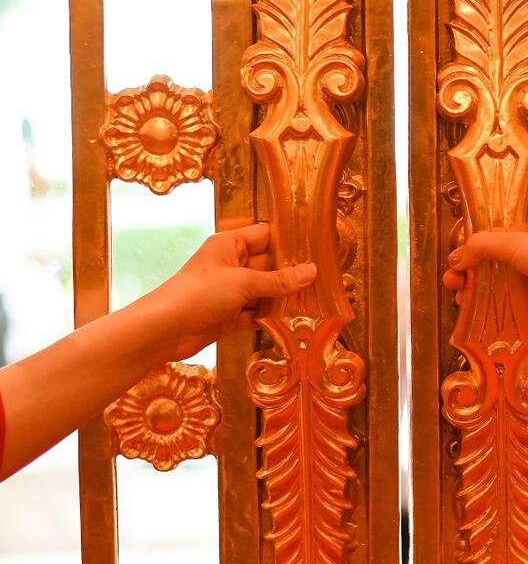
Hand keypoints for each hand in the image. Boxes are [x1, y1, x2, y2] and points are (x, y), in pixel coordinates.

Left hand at [147, 223, 315, 360]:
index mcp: (230, 244)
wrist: (164, 330)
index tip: (318, 247)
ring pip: (265, 290)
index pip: (265, 235)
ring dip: (284, 297)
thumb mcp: (244, 283)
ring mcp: (230, 291)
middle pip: (269, 265)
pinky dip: (271, 316)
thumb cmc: (200, 294)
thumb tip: (312, 271)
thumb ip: (279, 280)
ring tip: (316, 300)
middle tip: (325, 278)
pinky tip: (294, 320)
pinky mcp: (230, 315)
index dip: (289, 241)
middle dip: (292, 272)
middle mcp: (231, 264)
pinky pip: (257, 312)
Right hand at [445, 228, 527, 332]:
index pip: (491, 251)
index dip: (470, 259)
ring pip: (499, 300)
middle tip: (453, 288)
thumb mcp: (513, 242)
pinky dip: (496, 324)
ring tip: (462, 306)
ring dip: (478, 303)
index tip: (454, 268)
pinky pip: (513, 323)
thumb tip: (454, 259)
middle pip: (491, 277)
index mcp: (525, 246)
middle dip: (469, 282)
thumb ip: (482, 247)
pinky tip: (480, 326)